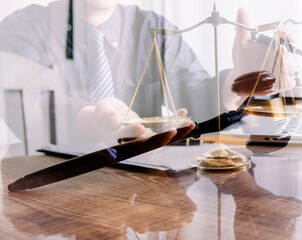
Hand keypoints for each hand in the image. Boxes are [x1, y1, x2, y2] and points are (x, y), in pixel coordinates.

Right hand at [73, 97, 190, 140]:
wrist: (103, 117)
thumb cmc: (101, 115)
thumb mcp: (103, 113)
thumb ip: (110, 118)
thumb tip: (128, 126)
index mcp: (127, 142)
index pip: (145, 144)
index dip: (160, 139)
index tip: (172, 130)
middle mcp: (139, 142)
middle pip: (160, 142)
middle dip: (177, 135)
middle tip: (189, 125)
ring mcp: (146, 137)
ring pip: (165, 136)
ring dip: (180, 129)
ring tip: (191, 120)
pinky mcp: (150, 130)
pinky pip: (164, 127)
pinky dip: (175, 120)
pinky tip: (183, 111)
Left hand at [223, 8, 295, 108]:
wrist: (240, 77)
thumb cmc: (244, 57)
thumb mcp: (242, 42)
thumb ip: (243, 27)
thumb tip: (242, 10)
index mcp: (274, 44)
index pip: (288, 36)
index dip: (289, 33)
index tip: (282, 32)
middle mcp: (280, 56)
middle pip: (290, 53)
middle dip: (285, 53)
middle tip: (280, 50)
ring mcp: (281, 70)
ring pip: (290, 68)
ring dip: (284, 68)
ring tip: (276, 69)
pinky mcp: (279, 83)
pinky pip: (287, 83)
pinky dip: (284, 82)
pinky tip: (275, 81)